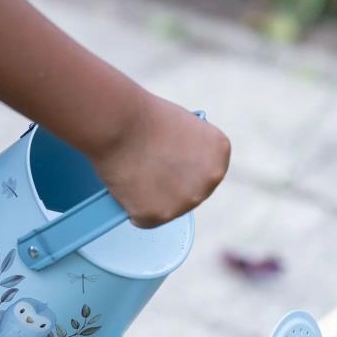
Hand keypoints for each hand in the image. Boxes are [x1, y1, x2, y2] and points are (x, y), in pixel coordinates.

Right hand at [90, 95, 230, 227]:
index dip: (182, 165)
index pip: (204, 170)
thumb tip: (177, 169)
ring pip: (167, 209)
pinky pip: (144, 218)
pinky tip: (125, 186)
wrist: (117, 122)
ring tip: (133, 174)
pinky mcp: (160, 215)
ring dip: (151, 198)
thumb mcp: (180, 126)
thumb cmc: (141, 117)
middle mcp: (211, 179)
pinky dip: (132, 208)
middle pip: (190, 193)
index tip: (167, 158)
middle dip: (170, 186)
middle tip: (147, 170)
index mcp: (219, 152)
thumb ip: (188, 150)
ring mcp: (186, 200)